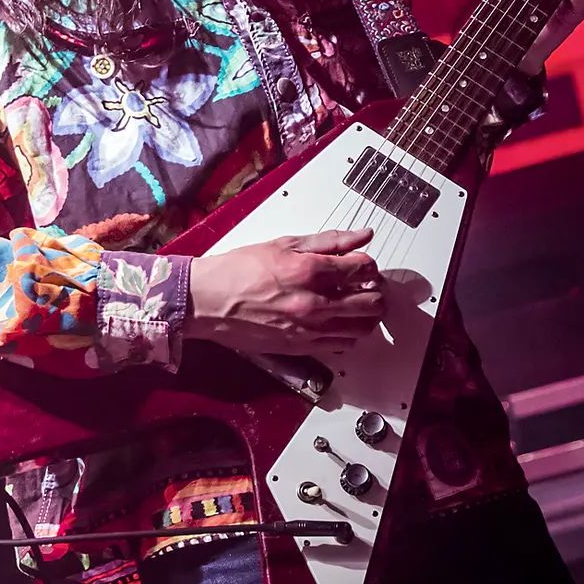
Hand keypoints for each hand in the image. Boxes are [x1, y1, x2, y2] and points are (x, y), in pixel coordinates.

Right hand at [185, 228, 383, 353]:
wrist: (207, 302)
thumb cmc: (238, 270)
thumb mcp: (284, 244)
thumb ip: (328, 240)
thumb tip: (361, 235)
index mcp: (310, 271)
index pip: (363, 268)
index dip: (369, 264)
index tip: (362, 263)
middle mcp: (314, 303)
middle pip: (371, 301)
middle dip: (375, 290)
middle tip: (367, 284)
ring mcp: (309, 329)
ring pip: (362, 328)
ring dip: (367, 314)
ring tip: (357, 303)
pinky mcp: (300, 348)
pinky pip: (341, 345)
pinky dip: (348, 332)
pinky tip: (339, 321)